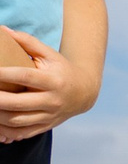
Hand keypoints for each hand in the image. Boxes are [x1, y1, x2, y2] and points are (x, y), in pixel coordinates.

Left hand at [0, 26, 94, 142]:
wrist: (84, 93)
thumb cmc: (61, 69)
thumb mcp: (49, 54)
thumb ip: (27, 42)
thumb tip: (3, 30)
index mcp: (54, 80)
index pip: (26, 77)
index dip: (4, 74)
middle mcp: (53, 100)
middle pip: (19, 103)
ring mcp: (50, 116)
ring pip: (17, 121)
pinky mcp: (46, 126)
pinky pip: (22, 133)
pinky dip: (5, 132)